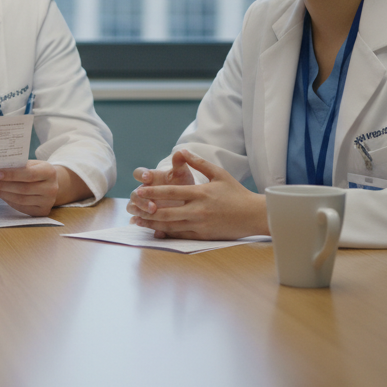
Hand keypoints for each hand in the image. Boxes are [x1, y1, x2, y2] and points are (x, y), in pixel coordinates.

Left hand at [0, 161, 88, 215]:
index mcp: (49, 172)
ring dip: (2, 193)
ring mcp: (48, 202)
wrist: (51, 184)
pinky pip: (21, 207)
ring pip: (20, 199)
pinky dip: (8, 201)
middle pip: (23, 189)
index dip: (12, 174)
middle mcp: (51, 188)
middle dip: (3, 185)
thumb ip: (19, 166)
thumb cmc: (36, 171)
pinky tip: (0, 194)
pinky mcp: (42, 212)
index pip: (29, 174)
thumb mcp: (33, 164)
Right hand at [125, 159, 195, 219]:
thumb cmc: (182, 184)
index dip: (141, 175)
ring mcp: (142, 204)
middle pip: (133, 194)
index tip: (148, 178)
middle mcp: (143, 191)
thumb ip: (180, 163)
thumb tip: (180, 152)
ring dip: (138, 212)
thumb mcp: (182, 174)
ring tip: (149, 216)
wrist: (187, 201)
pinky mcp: (145, 217)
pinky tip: (144, 226)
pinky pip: (137, 220)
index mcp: (149, 178)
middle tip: (153, 207)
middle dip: (141, 200)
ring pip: (132, 207)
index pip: (138, 173)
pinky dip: (139, 223)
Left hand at [127, 150, 267, 239]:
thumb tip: (181, 150)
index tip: (139, 191)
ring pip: (170, 225)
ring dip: (152, 223)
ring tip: (138, 220)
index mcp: (200, 193)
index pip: (171, 192)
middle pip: (166, 211)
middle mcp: (198, 210)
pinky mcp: (203, 235)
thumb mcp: (218, 173)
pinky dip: (165, 233)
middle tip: (133, 207)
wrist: (254, 215)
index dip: (153, 192)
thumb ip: (198, 163)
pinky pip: (180, 235)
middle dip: (147, 210)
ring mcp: (200, 224)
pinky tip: (154, 231)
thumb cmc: (236, 192)